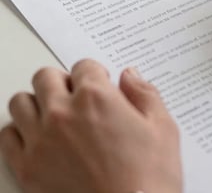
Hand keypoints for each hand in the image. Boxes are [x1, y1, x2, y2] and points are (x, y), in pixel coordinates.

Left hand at [0, 59, 181, 192]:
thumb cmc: (150, 178)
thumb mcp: (162, 128)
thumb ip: (144, 94)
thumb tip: (130, 75)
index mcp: (96, 97)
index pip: (83, 66)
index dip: (95, 74)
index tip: (102, 85)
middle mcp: (63, 112)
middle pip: (45, 76)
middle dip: (63, 81)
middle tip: (77, 97)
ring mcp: (41, 140)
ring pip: (21, 102)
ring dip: (38, 103)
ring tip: (56, 116)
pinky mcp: (27, 169)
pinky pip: (8, 136)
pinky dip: (20, 133)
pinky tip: (40, 140)